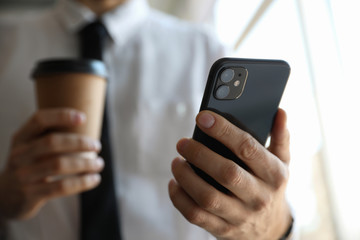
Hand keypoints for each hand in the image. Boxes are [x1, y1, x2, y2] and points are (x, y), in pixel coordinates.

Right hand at [0, 109, 103, 220]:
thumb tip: (87, 124)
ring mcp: (23, 175)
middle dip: (79, 142)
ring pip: (58, 165)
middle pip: (51, 142)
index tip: (83, 118)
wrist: (5, 197)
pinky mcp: (30, 195)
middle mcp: (19, 154)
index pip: (39, 120)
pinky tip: (95, 179)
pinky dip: (82, 182)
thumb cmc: (29, 165)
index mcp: (21, 138)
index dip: (61, 116)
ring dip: (85, 163)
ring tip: (99, 163)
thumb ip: (50, 136)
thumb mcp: (31, 148)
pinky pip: (61, 187)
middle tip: (97, 145)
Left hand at [169, 109, 291, 239]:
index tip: (203, 117)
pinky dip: (179, 198)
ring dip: (186, 177)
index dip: (224, 130)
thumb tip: (280, 112)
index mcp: (274, 174)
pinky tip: (174, 183)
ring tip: (176, 162)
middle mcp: (259, 196)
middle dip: (200, 154)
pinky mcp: (223, 230)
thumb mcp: (282, 164)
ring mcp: (240, 216)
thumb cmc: (270, 187)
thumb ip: (280, 137)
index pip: (247, 148)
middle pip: (226, 173)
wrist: (270, 229)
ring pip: (207, 197)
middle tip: (182, 143)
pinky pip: (196, 215)